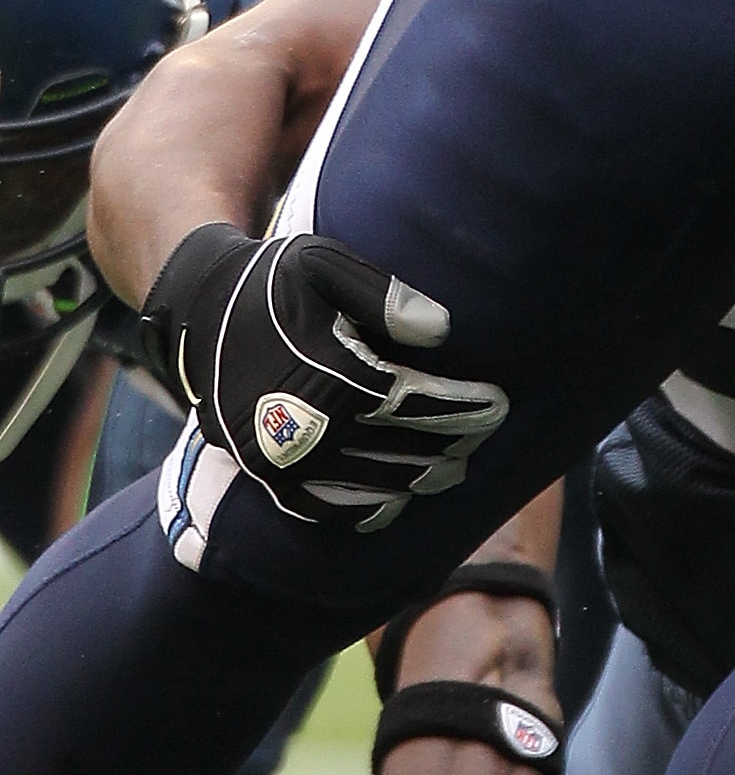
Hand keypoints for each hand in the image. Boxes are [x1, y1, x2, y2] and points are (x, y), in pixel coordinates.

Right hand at [140, 222, 507, 533]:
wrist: (198, 313)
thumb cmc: (272, 282)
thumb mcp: (322, 265)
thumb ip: (383, 295)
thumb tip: (442, 330)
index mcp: (324, 373)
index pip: (414, 403)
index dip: (461, 408)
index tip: (496, 404)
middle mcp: (302, 425)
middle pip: (400, 450)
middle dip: (450, 443)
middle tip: (484, 432)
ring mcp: (280, 458)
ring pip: (370, 486)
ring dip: (418, 479)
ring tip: (453, 467)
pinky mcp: (264, 475)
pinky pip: (323, 508)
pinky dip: (365, 509)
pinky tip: (395, 500)